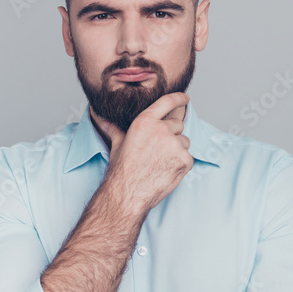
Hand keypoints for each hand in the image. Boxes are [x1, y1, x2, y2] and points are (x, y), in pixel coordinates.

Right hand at [100, 92, 192, 212]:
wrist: (128, 193)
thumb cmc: (121, 171)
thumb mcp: (117, 145)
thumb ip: (116, 130)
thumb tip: (104, 121)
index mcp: (145, 122)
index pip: (167, 102)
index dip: (179, 98)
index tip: (185, 97)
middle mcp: (162, 130)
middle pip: (178, 125)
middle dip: (172, 134)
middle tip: (160, 150)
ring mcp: (175, 145)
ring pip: (184, 142)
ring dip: (177, 150)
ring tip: (161, 163)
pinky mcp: (185, 160)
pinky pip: (188, 158)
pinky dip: (181, 164)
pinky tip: (167, 171)